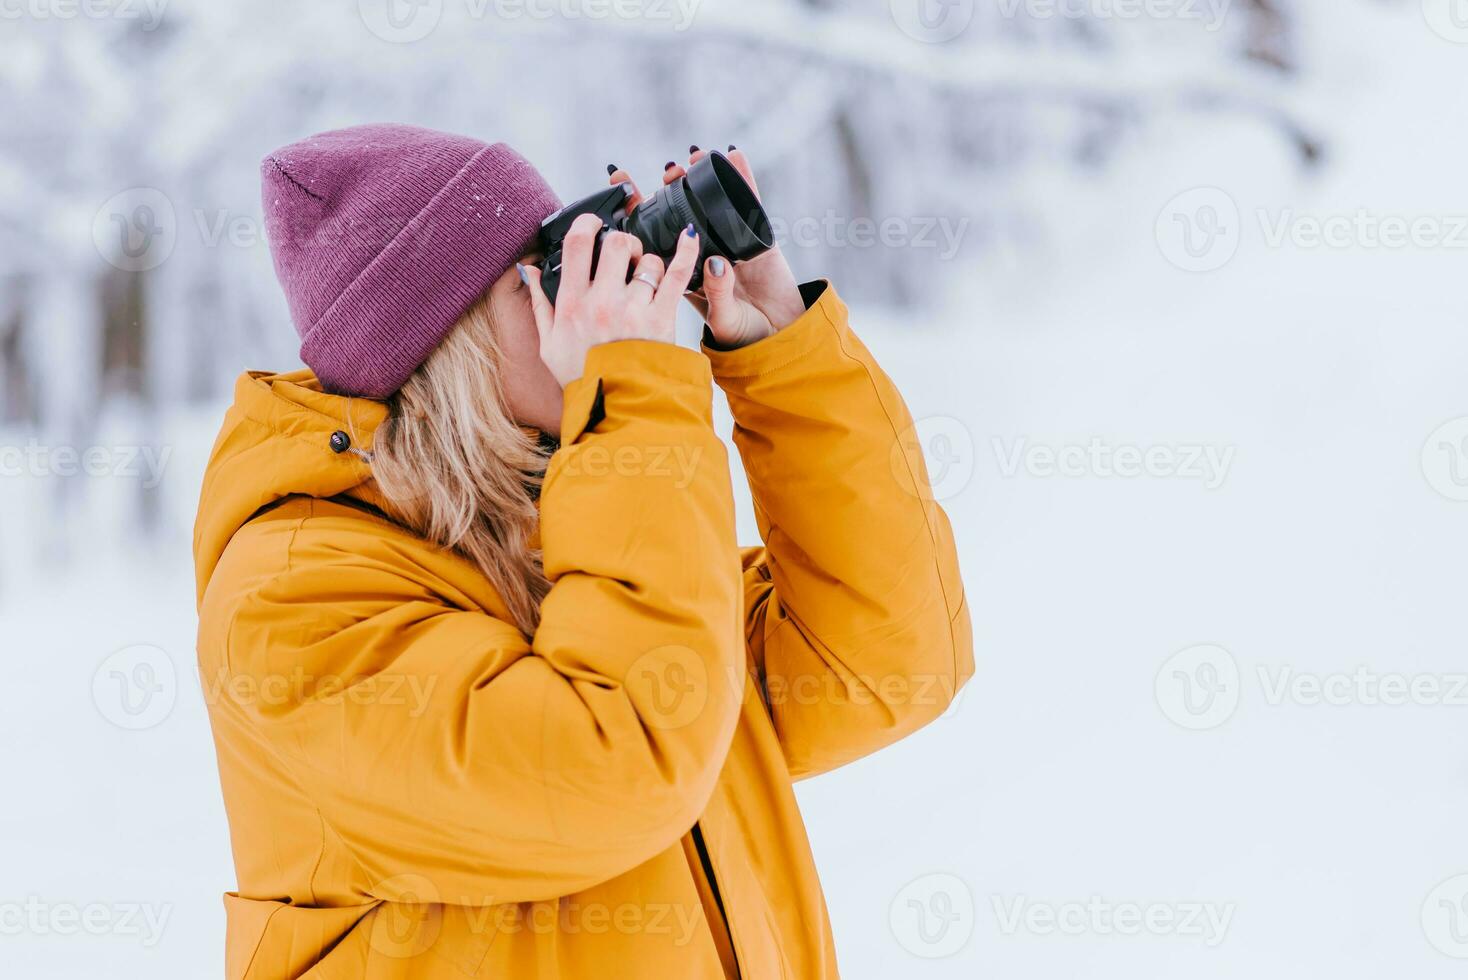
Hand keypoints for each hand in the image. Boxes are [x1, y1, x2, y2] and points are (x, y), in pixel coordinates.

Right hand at [522, 212, 700, 387]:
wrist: (615, 409)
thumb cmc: (583, 377)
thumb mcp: (548, 344)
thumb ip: (539, 302)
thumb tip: (529, 270)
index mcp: (572, 305)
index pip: (576, 245)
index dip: (586, 223)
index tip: (593, 222)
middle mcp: (602, 303)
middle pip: (615, 244)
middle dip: (622, 241)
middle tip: (624, 253)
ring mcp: (633, 310)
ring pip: (647, 261)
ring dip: (648, 263)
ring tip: (646, 279)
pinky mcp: (661, 319)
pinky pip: (677, 275)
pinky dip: (686, 253)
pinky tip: (689, 238)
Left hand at [611, 147, 805, 349]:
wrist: (777, 340)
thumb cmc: (741, 336)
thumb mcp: (720, 319)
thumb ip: (715, 293)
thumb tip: (715, 264)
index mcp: (682, 273)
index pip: (654, 237)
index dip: (637, 211)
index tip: (619, 183)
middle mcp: (703, 253)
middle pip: (681, 212)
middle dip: (671, 188)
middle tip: (668, 170)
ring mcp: (729, 243)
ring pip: (711, 203)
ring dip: (701, 178)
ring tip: (693, 156)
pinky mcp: (757, 238)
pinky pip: (749, 203)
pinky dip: (742, 178)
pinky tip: (734, 155)